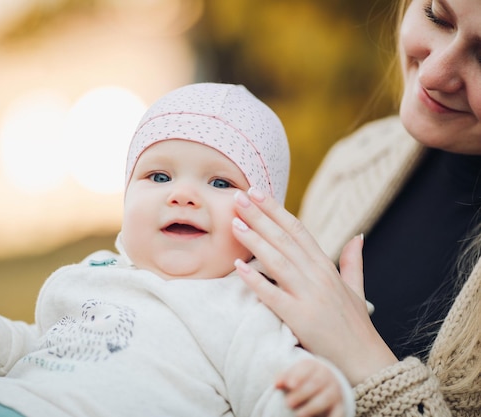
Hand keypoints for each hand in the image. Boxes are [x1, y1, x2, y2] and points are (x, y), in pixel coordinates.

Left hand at [231, 188, 396, 384]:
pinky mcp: (299, 318)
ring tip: (234, 222)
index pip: (298, 230)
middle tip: (238, 196)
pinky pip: (272, 295)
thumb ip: (353, 261)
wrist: (365, 362)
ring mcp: (309, 296)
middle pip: (284, 239)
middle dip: (259, 216)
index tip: (257, 193)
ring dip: (254, 240)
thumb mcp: (356, 289)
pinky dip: (255, 280)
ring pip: (277, 261)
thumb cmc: (356, 326)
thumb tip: (358, 236)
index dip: (276, 210)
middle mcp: (318, 276)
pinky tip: (237, 267)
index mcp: (327, 267)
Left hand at [276, 359, 345, 416]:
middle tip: (288, 403)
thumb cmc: (303, 378)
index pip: (306, 369)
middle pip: (315, 384)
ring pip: (326, 398)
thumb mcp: (294, 373)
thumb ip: (284, 377)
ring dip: (312, 407)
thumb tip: (276, 384)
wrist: (326, 380)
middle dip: (302, 394)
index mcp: (313, 366)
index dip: (298, 376)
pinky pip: (338, 412)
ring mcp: (335, 391)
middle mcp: (326, 377)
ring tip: (299, 415)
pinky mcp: (340, 405)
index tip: (289, 385)